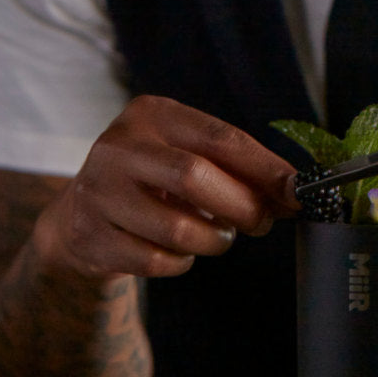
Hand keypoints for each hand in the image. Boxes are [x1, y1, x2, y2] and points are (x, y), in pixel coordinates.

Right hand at [33, 97, 300, 280]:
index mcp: (153, 114)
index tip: (299, 190)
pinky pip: (156, 260)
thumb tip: (293, 192)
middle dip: (242, 206)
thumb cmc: (152, 180)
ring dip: (213, 240)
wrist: (78, 215)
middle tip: (262, 222)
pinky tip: (178, 250)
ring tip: (217, 236)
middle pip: (196, 177)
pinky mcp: (90, 236)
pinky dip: (180, 262)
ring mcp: (99, 192)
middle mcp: (120, 146)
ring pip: (178, 229)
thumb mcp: (186, 154)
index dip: (265, 167)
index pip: (220, 138)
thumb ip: (235, 168)